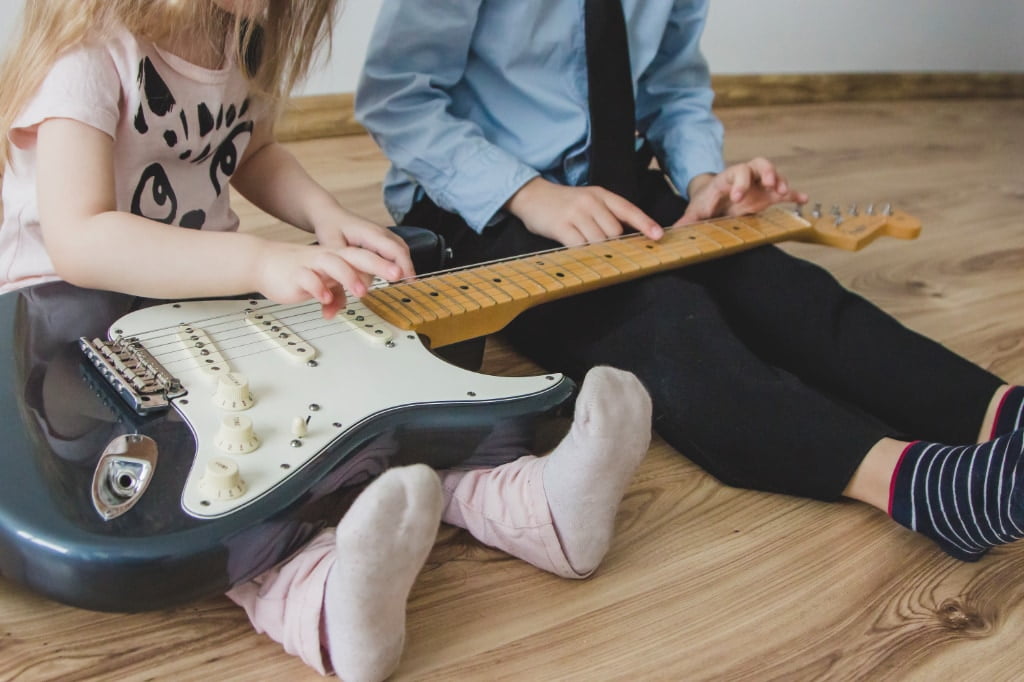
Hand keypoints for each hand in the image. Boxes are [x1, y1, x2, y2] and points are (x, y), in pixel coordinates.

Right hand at [254, 241, 406, 318]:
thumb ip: (341, 288)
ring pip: (333, 263)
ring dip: (349, 276)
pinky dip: (319, 288)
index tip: (404, 274)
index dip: (385, 264)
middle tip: (395, 274)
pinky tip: (326, 298)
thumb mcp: (325, 280)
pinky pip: (309, 279)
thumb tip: (356, 297)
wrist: (264, 263)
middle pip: (356, 255)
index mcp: (338, 257)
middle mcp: (328, 257)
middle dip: (378, 264)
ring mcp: (312, 264)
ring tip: (361, 291)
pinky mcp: (296, 274)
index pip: (366, 256)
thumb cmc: (297, 271)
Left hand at [313, 213, 415, 280]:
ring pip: (402, 250)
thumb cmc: (330, 228)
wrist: (330, 214)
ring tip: (404, 283)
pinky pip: (397, 250)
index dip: (402, 265)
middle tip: (407, 287)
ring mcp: (384, 234)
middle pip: (402, 250)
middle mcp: (381, 232)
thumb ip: (346, 266)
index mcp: (370, 233)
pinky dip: (400, 262)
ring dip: (404, 266)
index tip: (405, 280)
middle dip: (407, 268)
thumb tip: (361, 287)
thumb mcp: (332, 247)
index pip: (394, 250)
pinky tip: (395, 275)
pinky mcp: (383, 238)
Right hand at [506, 177, 663, 246]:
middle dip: (611, 244)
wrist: (531, 195)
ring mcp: (575, 213)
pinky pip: (579, 246)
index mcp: (601, 194)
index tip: (658, 236)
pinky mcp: (561, 226)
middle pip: (615, 232)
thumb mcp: (588, 200)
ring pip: (598, 241)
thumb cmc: (564, 202)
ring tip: (585, 246)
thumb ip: (607, 214)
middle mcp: (590, 201)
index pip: (628, 209)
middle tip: (600, 246)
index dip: (645, 223)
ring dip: (596, 250)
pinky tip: (578, 252)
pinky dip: (582, 253)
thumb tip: (625, 238)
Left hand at [675, 157, 807, 225]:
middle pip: (759, 164)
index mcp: (728, 179)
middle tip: (769, 184)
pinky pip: (784, 191)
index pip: (736, 172)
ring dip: (780, 180)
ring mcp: (758, 184)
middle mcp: (745, 177)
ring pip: (773, 173)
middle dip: (766, 172)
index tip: (737, 198)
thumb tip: (672, 232)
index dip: (739, 182)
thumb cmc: (706, 203)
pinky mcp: (767, 195)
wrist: (714, 199)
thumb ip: (687, 221)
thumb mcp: (696, 211)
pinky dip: (794, 195)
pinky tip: (802, 200)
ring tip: (783, 192)